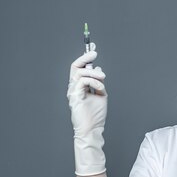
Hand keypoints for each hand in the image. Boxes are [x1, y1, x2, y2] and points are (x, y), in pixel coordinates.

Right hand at [67, 46, 107, 175]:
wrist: (92, 129)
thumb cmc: (96, 115)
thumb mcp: (101, 95)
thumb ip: (99, 82)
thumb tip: (98, 69)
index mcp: (80, 86)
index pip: (80, 67)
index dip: (86, 56)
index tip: (93, 47)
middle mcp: (74, 87)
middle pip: (75, 66)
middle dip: (85, 56)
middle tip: (94, 52)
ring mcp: (73, 91)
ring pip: (80, 72)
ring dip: (94, 72)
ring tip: (103, 78)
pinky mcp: (74, 96)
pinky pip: (82, 81)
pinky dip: (94, 82)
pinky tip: (100, 88)